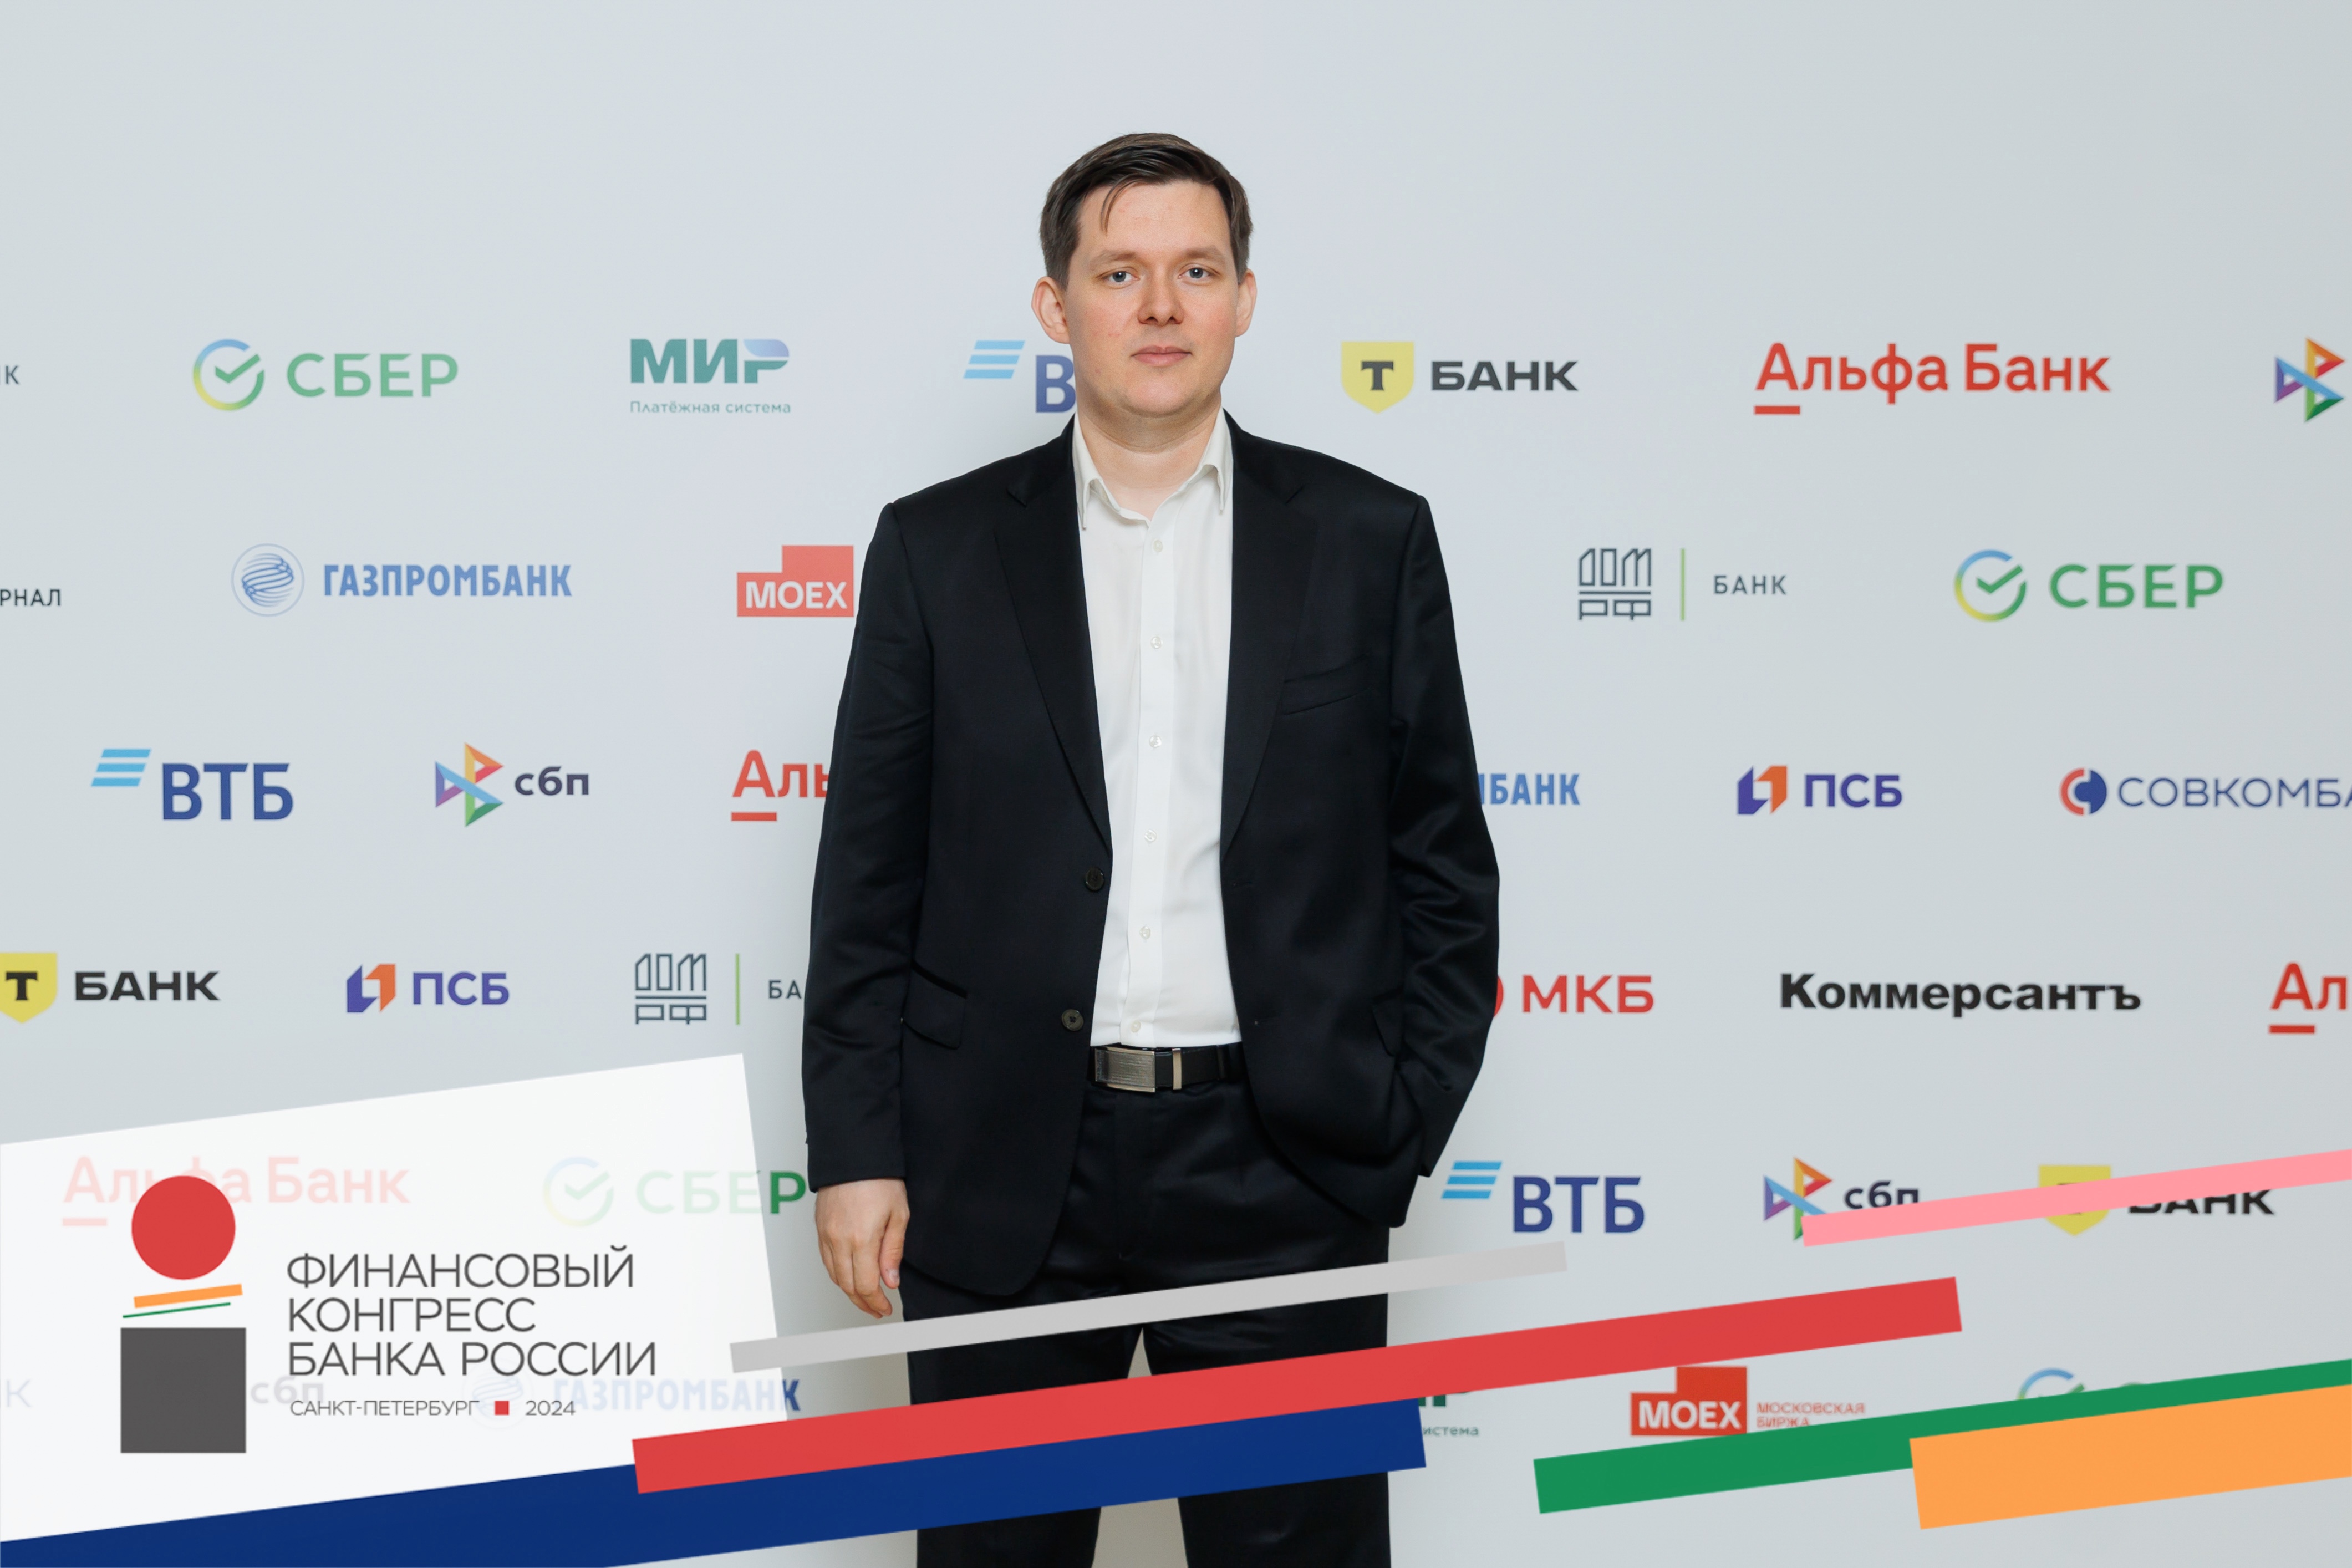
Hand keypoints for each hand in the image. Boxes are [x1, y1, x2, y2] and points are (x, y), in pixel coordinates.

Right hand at [814, 1178, 909, 1318]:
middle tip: (877, 1308)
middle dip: (863, 1302)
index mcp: (861, 1239)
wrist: (854, 1153)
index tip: (886, 1307)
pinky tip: (850, 1275)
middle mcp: (838, 1240)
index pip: (866, 1285)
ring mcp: (825, 1234)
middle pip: (847, 1286)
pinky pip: (826, 1260)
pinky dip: (838, 1273)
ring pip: (834, 1275)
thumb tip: (890, 1281)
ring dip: (849, 1290)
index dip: (876, 1302)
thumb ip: (893, 1251)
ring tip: (865, 1296)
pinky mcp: (819, 1228)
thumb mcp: (899, 1215)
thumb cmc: (880, 1179)